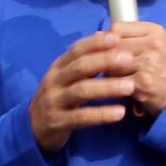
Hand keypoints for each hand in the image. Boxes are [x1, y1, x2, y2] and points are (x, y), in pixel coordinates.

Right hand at [26, 33, 136, 152]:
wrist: (34, 127)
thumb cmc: (58, 97)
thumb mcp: (66, 77)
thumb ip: (84, 62)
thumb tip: (110, 41)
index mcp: (57, 67)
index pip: (76, 50)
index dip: (96, 43)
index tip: (117, 37)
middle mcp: (54, 81)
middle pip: (80, 67)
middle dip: (105, 61)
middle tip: (129, 59)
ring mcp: (54, 102)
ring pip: (82, 91)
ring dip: (107, 88)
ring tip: (130, 87)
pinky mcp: (58, 122)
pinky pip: (82, 117)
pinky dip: (101, 114)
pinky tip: (120, 113)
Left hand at [111, 19, 165, 118]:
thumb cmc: (165, 68)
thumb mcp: (156, 44)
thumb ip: (130, 37)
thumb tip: (98, 34)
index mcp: (155, 31)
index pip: (117, 28)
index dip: (107, 39)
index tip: (108, 49)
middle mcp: (152, 44)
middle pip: (113, 46)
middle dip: (107, 58)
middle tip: (111, 67)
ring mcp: (147, 63)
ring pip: (112, 63)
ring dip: (109, 72)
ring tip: (119, 77)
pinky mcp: (142, 82)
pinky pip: (116, 80)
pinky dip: (115, 85)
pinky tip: (122, 87)